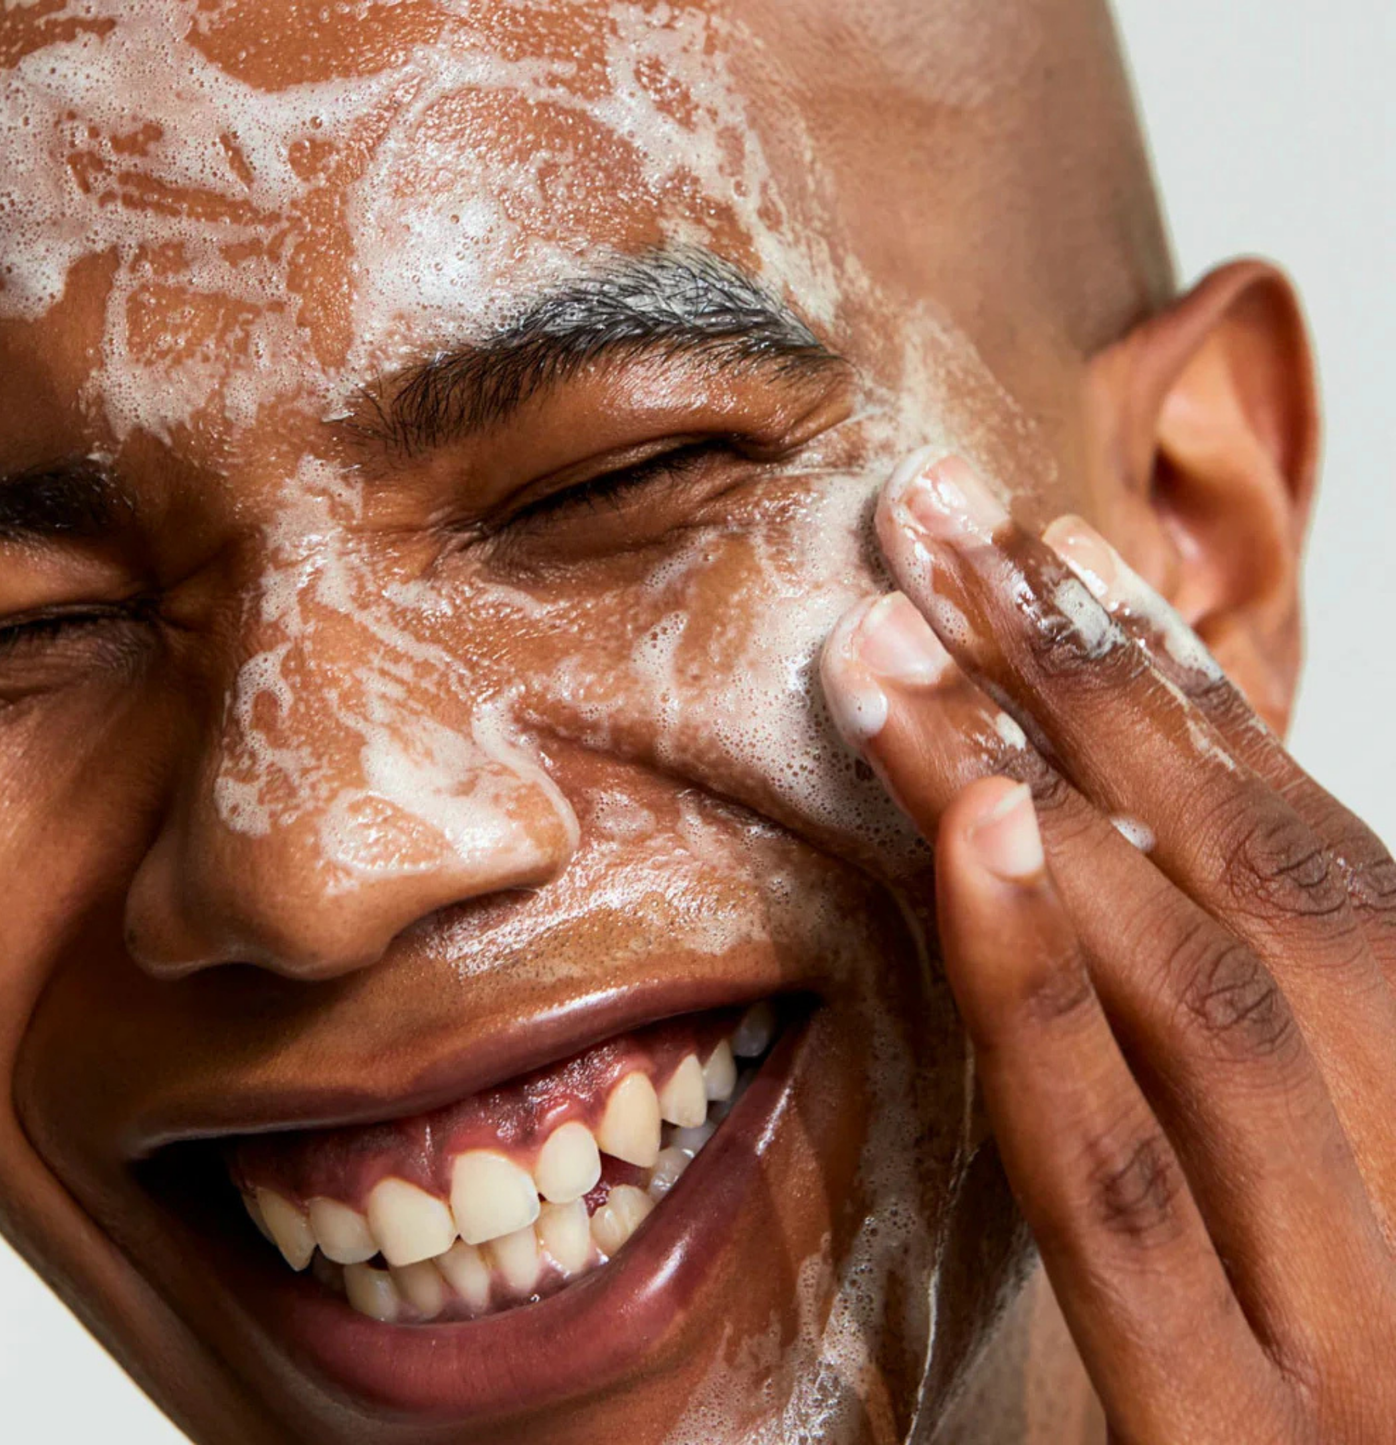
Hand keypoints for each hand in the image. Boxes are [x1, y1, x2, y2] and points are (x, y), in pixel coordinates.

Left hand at [820, 449, 1395, 1443]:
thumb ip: (1205, 1060)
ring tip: (904, 631)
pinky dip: (1052, 989)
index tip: (1045, 548)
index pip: (1292, 849)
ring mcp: (1357, 1322)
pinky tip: (966, 837)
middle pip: (1243, 872)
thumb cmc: (1329, 1406)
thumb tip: (1082, 853)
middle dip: (1085, 679)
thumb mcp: (1298, 1214)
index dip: (1170, 686)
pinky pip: (1129, 1181)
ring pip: (1198, 986)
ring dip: (1038, 784)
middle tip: (937, 520)